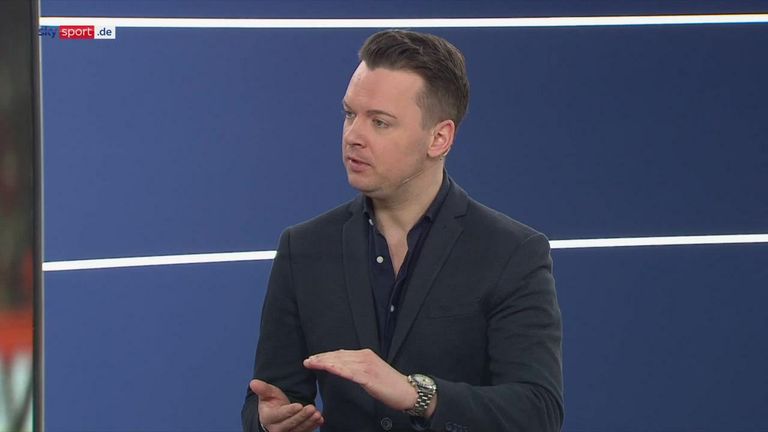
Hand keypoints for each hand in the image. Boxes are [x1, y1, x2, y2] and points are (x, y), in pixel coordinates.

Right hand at [249, 379, 323, 431]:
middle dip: (302, 416)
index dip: (289, 411)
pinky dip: (313, 427)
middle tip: (312, 408)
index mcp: (268, 417)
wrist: (275, 416)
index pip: (279, 415)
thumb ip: (263, 389)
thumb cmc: (272, 403)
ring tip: (317, 414)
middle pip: (290, 424)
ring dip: (309, 422)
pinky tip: (320, 420)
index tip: (299, 405)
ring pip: (298, 430)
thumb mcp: (267, 394)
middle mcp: (276, 429)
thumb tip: (253, 382)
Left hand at [303, 349, 418, 411]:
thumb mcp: (372, 373)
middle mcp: (365, 356)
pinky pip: (349, 372)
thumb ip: (358, 369)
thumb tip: (343, 368)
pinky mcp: (368, 376)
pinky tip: (327, 368)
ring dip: (324, 362)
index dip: (326, 356)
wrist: (407, 391)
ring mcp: (367, 365)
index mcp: (365, 355)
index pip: (341, 354)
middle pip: (338, 356)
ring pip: (340, 362)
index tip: (314, 359)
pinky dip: (336, 369)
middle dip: (321, 358)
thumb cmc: (390, 385)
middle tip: (307, 361)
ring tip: (312, 363)